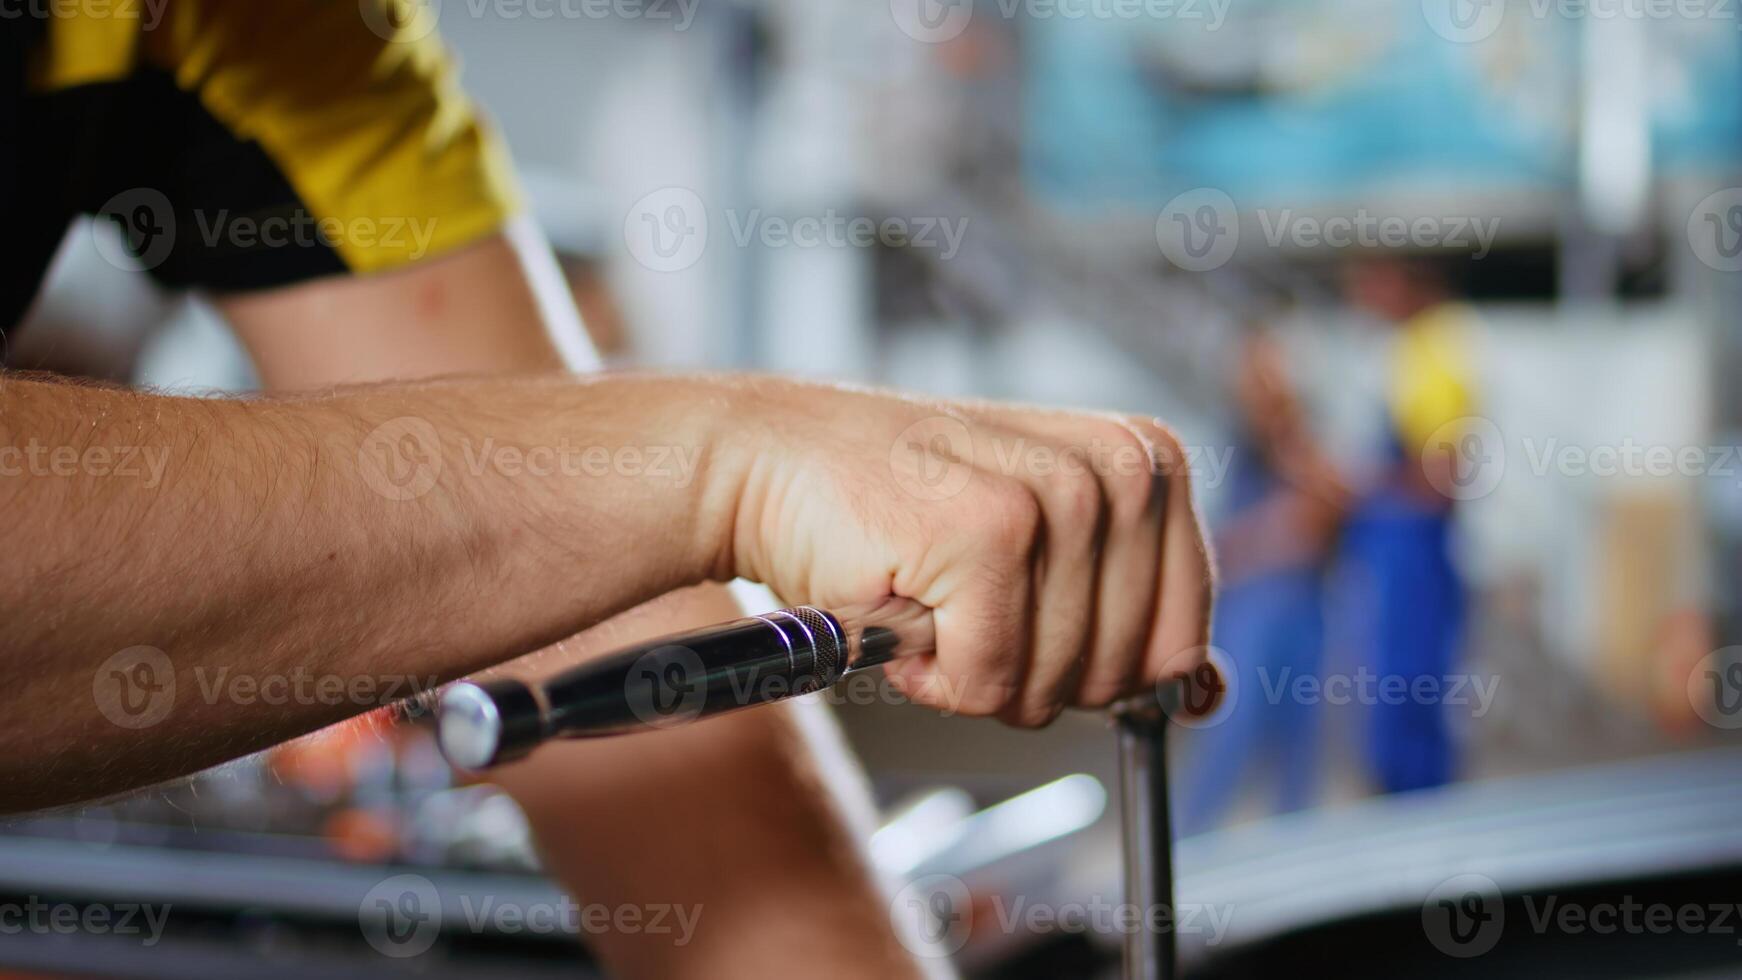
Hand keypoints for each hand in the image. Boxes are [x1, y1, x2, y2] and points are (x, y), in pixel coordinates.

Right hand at [711, 379, 1213, 726]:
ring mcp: (1059, 496)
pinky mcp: (989, 532)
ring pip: (1052, 685)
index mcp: (1147, 461)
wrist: (767, 463)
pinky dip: (928, 674)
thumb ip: (1130, 616)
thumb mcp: (1037, 555)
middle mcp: (1119, 470)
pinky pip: (986, 682)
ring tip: (925, 591)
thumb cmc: (895, 512)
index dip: (1103, 670)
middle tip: (961, 603)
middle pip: (1118, 674)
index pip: (1185, 634)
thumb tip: (1204, 697)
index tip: (1034, 631)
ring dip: (969, 671)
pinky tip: (897, 601)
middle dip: (1029, 672)